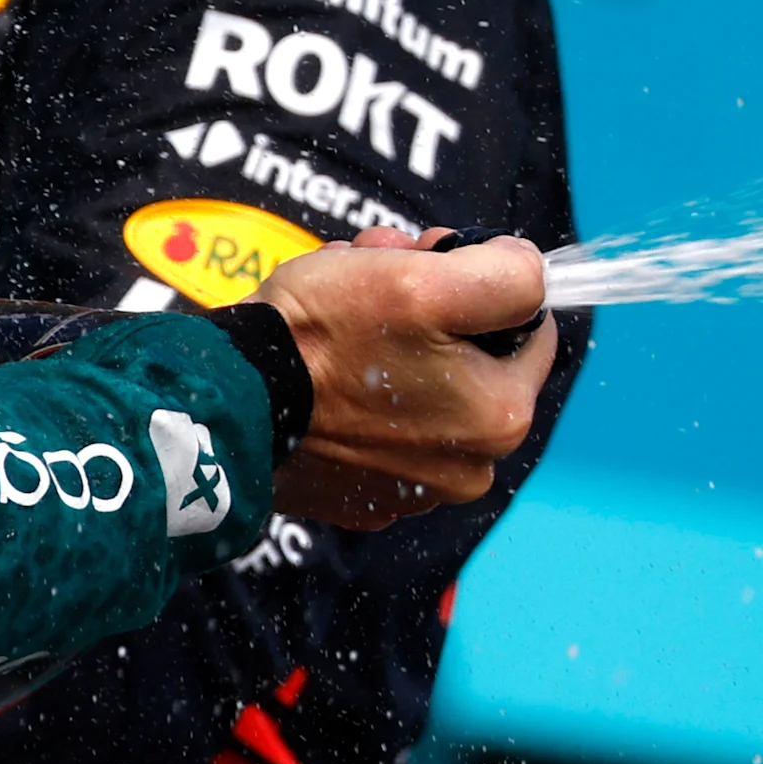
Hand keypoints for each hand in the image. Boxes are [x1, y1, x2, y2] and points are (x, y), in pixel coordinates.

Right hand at [251, 226, 552, 530]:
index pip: (526, 327)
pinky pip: (382, 431)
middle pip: (471, 357)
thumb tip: (531, 271)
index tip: (419, 266)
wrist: (232, 403)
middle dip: (426, 309)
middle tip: (369, 279)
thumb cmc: (322, 339)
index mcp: (501, 418)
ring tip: (333, 319)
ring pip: (424, 391)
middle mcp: (470, 469)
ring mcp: (412, 490)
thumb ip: (506, 274)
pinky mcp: (361, 497)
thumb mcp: (422, 280)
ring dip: (390, 346)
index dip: (473, 280)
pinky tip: (322, 374)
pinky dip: (360, 397)